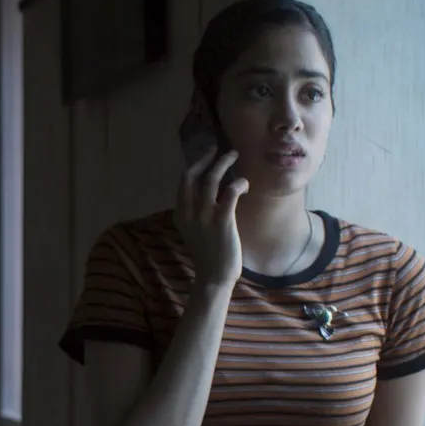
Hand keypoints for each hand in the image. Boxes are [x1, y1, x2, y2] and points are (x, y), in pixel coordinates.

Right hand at [175, 148, 247, 289]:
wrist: (214, 277)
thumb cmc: (209, 255)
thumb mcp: (194, 232)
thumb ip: (196, 213)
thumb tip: (210, 194)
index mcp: (180, 215)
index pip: (184, 182)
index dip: (195, 164)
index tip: (206, 154)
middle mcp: (189, 213)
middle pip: (193, 176)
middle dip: (206, 158)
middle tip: (218, 148)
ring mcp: (204, 216)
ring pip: (211, 179)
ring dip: (222, 163)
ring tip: (233, 155)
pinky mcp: (222, 221)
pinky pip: (230, 192)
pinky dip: (239, 183)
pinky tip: (244, 184)